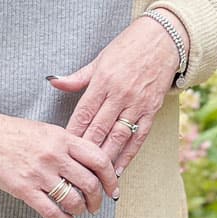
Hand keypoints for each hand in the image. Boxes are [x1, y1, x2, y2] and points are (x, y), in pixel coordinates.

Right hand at [0, 111, 119, 217]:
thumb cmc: (13, 132)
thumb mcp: (46, 130)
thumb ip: (68, 145)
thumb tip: (91, 165)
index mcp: (62, 137)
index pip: (98, 159)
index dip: (110, 177)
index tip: (112, 188)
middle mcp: (54, 155)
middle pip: (89, 183)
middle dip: (97, 200)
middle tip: (96, 205)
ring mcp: (39, 173)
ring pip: (73, 200)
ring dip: (81, 210)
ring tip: (79, 211)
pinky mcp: (24, 189)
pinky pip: (52, 211)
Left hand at [47, 16, 181, 175]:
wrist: (164, 39)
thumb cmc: (128, 47)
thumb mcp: (99, 59)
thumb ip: (77, 77)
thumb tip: (52, 81)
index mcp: (103, 81)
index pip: (83, 113)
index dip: (72, 133)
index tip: (62, 149)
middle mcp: (119, 94)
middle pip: (99, 129)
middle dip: (85, 151)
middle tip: (74, 170)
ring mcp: (137, 103)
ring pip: (118, 137)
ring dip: (106, 158)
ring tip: (94, 178)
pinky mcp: (152, 109)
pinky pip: (139, 137)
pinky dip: (129, 155)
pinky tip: (119, 169)